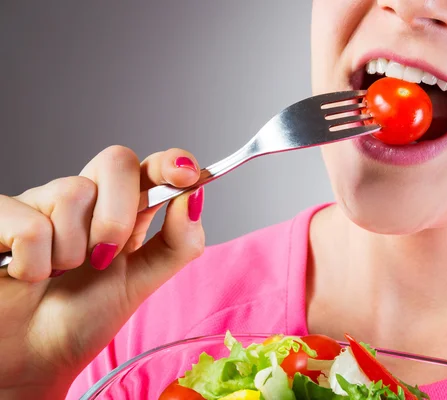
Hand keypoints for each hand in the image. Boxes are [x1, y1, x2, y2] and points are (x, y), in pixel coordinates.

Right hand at [0, 146, 205, 398]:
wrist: (33, 357)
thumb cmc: (84, 317)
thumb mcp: (142, 282)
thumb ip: (176, 244)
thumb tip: (195, 198)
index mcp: (124, 209)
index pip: (151, 167)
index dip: (170, 161)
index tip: (185, 173)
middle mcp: (86, 197)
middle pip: (117, 160)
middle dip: (119, 213)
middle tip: (105, 258)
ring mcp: (42, 201)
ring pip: (73, 192)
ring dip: (72, 252)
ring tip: (59, 274)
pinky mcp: (2, 215)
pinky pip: (31, 226)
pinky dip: (34, 266)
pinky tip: (26, 275)